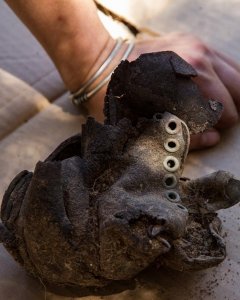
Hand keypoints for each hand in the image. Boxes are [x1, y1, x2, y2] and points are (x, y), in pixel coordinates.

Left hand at [128, 32, 239, 149]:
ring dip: (231, 93)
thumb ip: (186, 135)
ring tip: (218, 105)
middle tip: (218, 120)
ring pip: (235, 75)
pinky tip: (215, 88)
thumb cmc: (126, 100)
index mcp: (189, 85)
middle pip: (235, 91)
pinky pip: (224, 60)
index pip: (223, 112)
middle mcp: (198, 60)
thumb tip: (214, 137)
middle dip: (229, 110)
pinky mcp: (193, 40)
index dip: (218, 126)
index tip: (210, 130)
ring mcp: (197, 46)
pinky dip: (225, 77)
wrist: (106, 65)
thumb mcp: (152, 125)